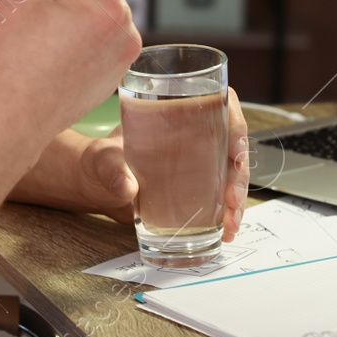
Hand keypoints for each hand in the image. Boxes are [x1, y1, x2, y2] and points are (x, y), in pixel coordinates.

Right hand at [0, 0, 141, 153]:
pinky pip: (86, 41)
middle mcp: (124, 34)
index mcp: (110, 9)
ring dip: (54, 4)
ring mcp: (117, 60)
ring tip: (21, 10)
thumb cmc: (17, 64)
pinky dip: (63, 31)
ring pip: (85, 15)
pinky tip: (33, 36)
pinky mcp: (104, 80)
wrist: (13, 121)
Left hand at [77, 87, 251, 242]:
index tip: (236, 155)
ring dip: (238, 198)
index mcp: (178, 112)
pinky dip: (229, 212)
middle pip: (233, 146)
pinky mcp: (198, 186)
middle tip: (231, 201)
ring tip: (231, 223)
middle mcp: (196, 134)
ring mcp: (200, 161)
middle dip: (239, 175)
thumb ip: (112, 170)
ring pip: (232, 173)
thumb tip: (126, 187)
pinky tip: (228, 228)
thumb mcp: (104, 160)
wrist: (98, 184)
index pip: (222, 107)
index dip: (237, 128)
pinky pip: (222, 195)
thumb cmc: (103, 160)